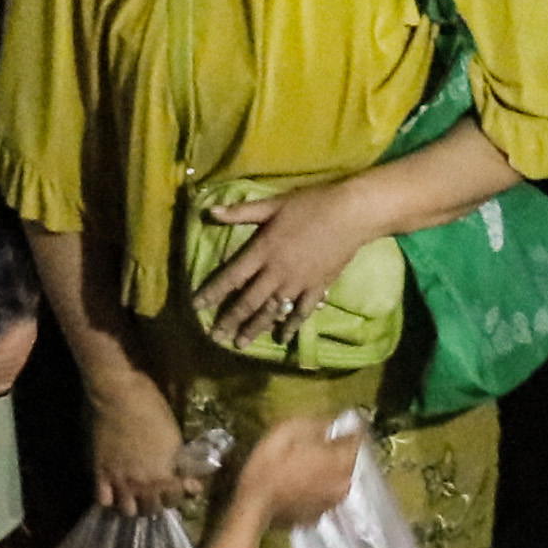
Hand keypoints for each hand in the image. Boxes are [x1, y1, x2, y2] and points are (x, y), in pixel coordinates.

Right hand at [87, 373, 196, 515]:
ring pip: (128, 510)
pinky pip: (103, 499)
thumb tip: (192, 482)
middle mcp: (144, 483)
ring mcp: (121, 480)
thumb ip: (182, 463)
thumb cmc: (151, 407)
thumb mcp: (174, 435)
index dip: (176, 495)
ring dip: (131, 505)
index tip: (174, 489)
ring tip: (131, 495)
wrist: (117, 394)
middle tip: (153, 493)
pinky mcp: (100, 473)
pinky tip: (111, 490)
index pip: (175, 500)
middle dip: (155, 503)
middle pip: (152, 510)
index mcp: (166, 473)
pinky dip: (108, 498)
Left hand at [191, 184, 389, 352]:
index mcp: (262, 251)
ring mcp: (298, 283)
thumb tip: (210, 211)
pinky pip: (301, 312)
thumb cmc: (310, 204)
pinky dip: (290, 326)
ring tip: (241, 343)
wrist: (351, 214)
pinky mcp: (317, 288)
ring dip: (255, 328)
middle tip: (216, 336)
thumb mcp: (272, 204)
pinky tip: (282, 338)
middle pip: (248, 301)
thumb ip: (241, 212)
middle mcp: (276, 272)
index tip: (197, 306)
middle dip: (230, 320)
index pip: (231, 276)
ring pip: (271, 311)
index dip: (213, 292)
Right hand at [219, 405, 371, 540]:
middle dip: (340, 450)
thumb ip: (315, 424)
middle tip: (323, 443)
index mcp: (338, 460)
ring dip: (330, 469)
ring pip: (339, 479)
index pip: (358, 439)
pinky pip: (326, 494)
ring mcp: (332, 502)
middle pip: (350, 460)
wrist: (253, 506)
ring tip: (311, 463)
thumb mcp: (287, 432)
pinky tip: (302, 482)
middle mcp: (342, 483)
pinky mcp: (320, 515)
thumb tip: (332, 421)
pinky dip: (320, 487)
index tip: (348, 422)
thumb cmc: (268, 466)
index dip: (353, 428)